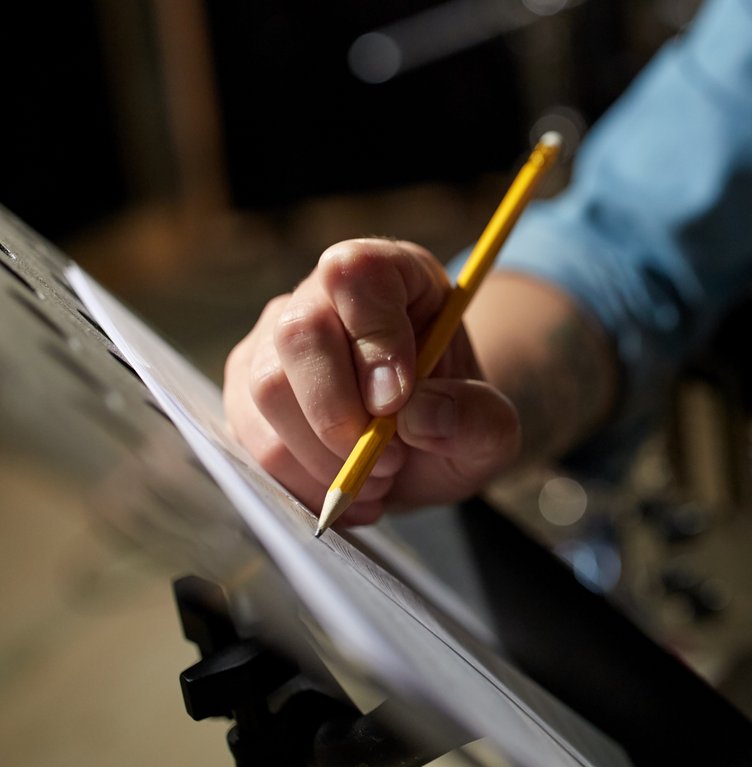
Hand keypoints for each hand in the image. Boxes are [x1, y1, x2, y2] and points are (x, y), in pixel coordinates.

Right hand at [223, 239, 520, 523]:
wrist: (420, 450)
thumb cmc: (455, 420)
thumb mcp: (492, 428)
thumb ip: (477, 418)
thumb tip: (420, 415)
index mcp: (393, 274)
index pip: (358, 274)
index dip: (373, 337)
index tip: (397, 402)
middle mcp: (320, 297)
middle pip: (300, 332)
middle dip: (341, 414)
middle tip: (390, 461)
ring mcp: (272, 342)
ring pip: (267, 389)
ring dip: (323, 456)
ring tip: (377, 479)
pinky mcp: (245, 393)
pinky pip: (250, 437)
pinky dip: (299, 480)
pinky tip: (346, 493)